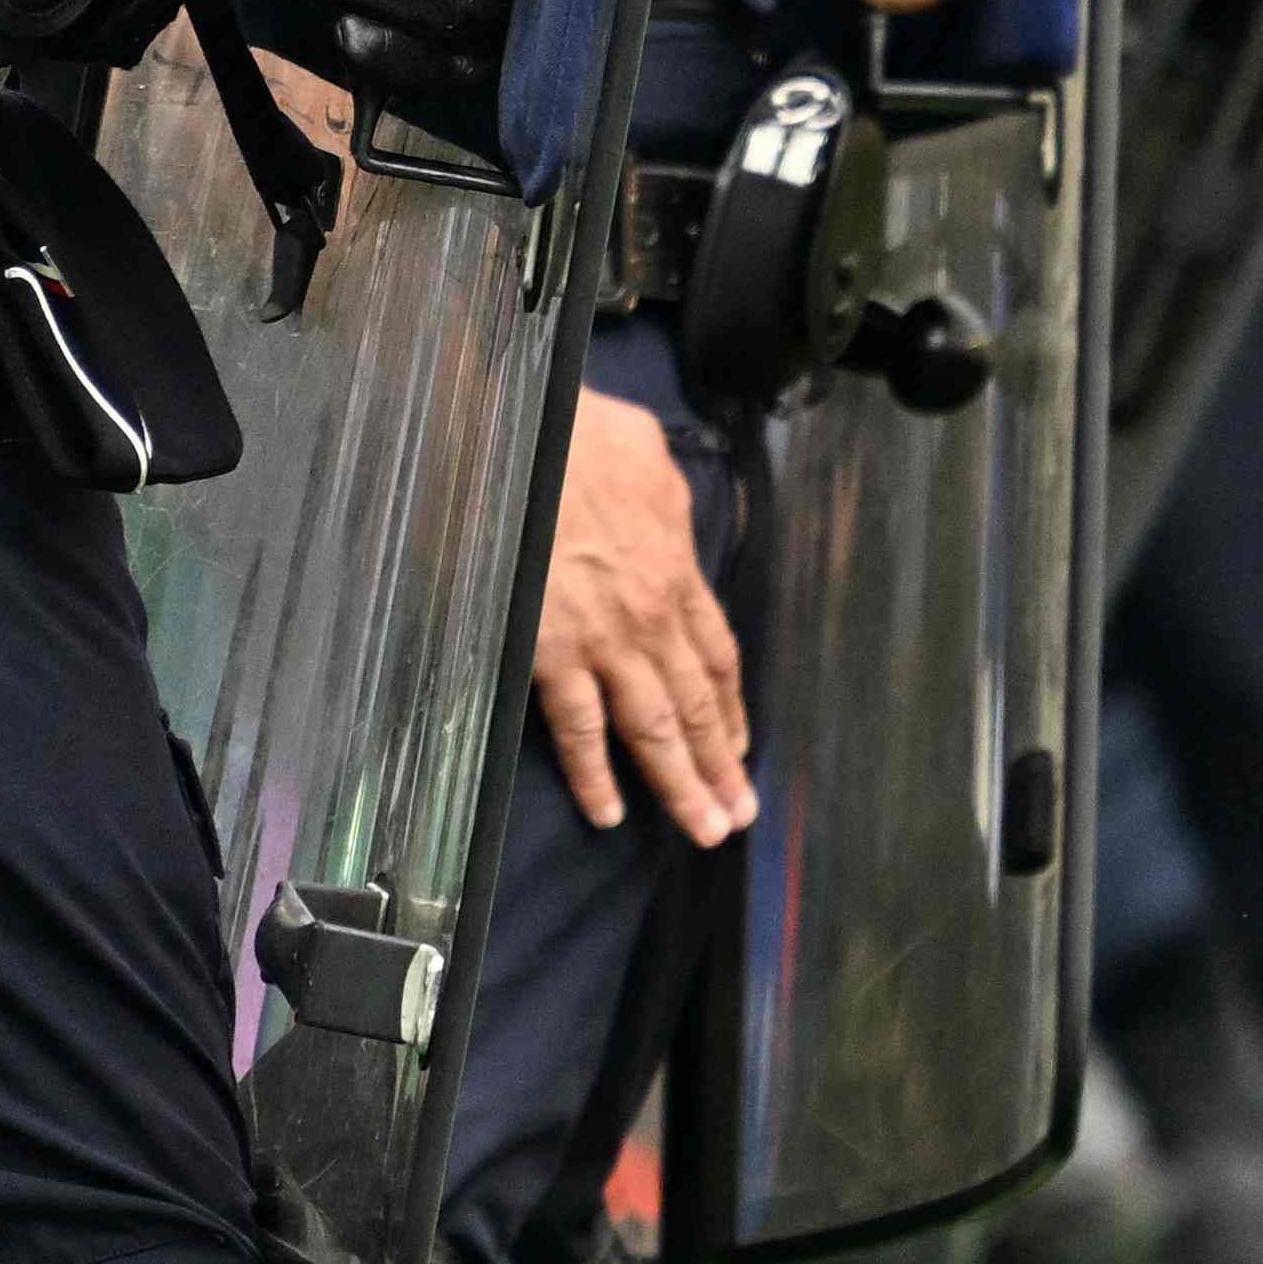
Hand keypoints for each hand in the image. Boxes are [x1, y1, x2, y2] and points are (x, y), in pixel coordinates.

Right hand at [531, 391, 746, 842]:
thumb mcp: (645, 451)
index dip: (731, 709)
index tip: (742, 749)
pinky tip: (608, 812)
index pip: (716, 657)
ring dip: (681, 784)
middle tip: (738, 817)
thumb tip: (666, 511)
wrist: (520, 437)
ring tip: (704, 829)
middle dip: (720, 766)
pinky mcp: (550, 653)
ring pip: (652, 729)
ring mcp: (603, 642)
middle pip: (695, 706)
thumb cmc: (575, 433)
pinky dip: (594, 775)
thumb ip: (665, 497)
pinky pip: (578, 727)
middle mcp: (651, 619)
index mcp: (675, 571)